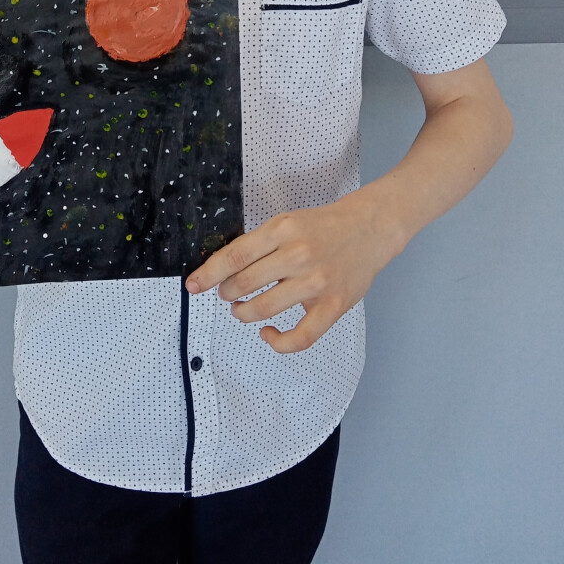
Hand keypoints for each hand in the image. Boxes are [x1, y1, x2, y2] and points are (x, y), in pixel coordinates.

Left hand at [185, 192, 396, 353]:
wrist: (369, 228)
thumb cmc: (324, 226)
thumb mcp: (287, 222)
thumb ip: (260, 244)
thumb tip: (224, 270)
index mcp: (282, 229)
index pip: (235, 256)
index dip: (209, 273)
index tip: (193, 285)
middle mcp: (298, 254)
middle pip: (245, 283)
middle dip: (226, 293)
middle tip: (226, 294)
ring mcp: (317, 282)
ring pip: (265, 308)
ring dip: (244, 313)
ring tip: (242, 310)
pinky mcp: (333, 306)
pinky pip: (300, 337)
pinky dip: (277, 341)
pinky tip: (268, 333)